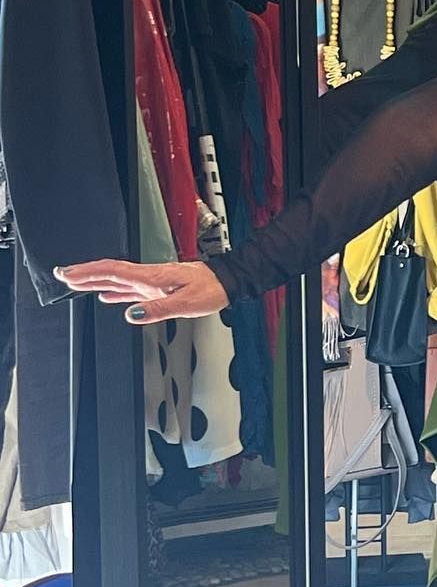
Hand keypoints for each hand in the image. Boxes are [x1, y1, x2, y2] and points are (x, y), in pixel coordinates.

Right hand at [54, 259, 227, 324]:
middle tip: (61, 275)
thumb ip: (158, 309)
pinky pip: (129, 289)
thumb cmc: (209, 290)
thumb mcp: (186, 303)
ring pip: (116, 280)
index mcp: (151, 277)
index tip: (68, 274)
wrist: (225, 282)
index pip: (113, 272)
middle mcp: (147, 277)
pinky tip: (107, 297)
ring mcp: (151, 282)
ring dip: (95, 281)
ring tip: (74, 283)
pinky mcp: (157, 288)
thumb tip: (131, 314)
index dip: (89, 273)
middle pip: (109, 273)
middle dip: (84, 274)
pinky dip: (115, 292)